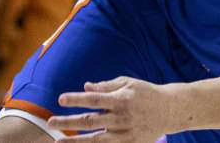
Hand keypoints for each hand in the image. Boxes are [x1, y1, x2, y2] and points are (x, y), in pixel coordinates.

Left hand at [50, 77, 172, 141]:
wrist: (170, 110)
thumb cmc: (146, 93)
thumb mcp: (128, 83)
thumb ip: (106, 86)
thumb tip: (86, 87)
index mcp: (121, 99)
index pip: (93, 99)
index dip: (76, 99)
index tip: (60, 99)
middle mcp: (121, 118)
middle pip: (90, 121)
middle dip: (68, 122)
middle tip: (50, 122)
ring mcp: (125, 134)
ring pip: (95, 140)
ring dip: (75, 142)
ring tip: (58, 142)